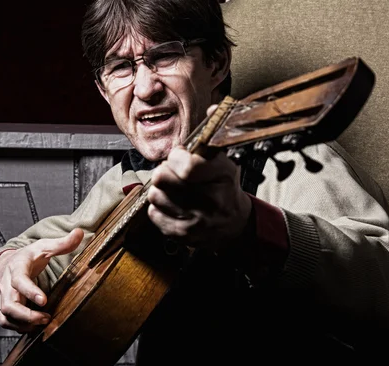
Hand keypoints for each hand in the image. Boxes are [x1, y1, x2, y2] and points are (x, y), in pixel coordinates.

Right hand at [0, 228, 83, 332]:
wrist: (4, 264)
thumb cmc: (27, 257)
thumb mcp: (44, 247)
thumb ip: (62, 243)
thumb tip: (79, 233)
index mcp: (16, 268)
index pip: (19, 281)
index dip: (30, 291)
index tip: (44, 301)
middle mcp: (6, 285)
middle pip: (9, 305)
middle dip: (27, 315)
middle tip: (46, 318)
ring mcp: (3, 298)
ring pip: (6, 316)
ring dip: (23, 324)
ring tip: (42, 324)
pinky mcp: (4, 308)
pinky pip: (6, 322)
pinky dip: (19, 327)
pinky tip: (35, 326)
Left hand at [147, 106, 251, 247]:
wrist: (234, 226)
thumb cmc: (226, 189)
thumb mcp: (225, 162)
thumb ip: (213, 136)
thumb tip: (211, 107)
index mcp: (222, 177)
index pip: (187, 166)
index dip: (176, 157)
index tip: (179, 156)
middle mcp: (210, 200)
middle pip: (163, 178)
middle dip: (164, 171)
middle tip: (172, 172)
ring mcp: (195, 220)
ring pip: (155, 195)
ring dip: (161, 190)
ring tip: (173, 189)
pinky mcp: (182, 235)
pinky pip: (154, 214)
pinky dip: (159, 208)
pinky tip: (173, 205)